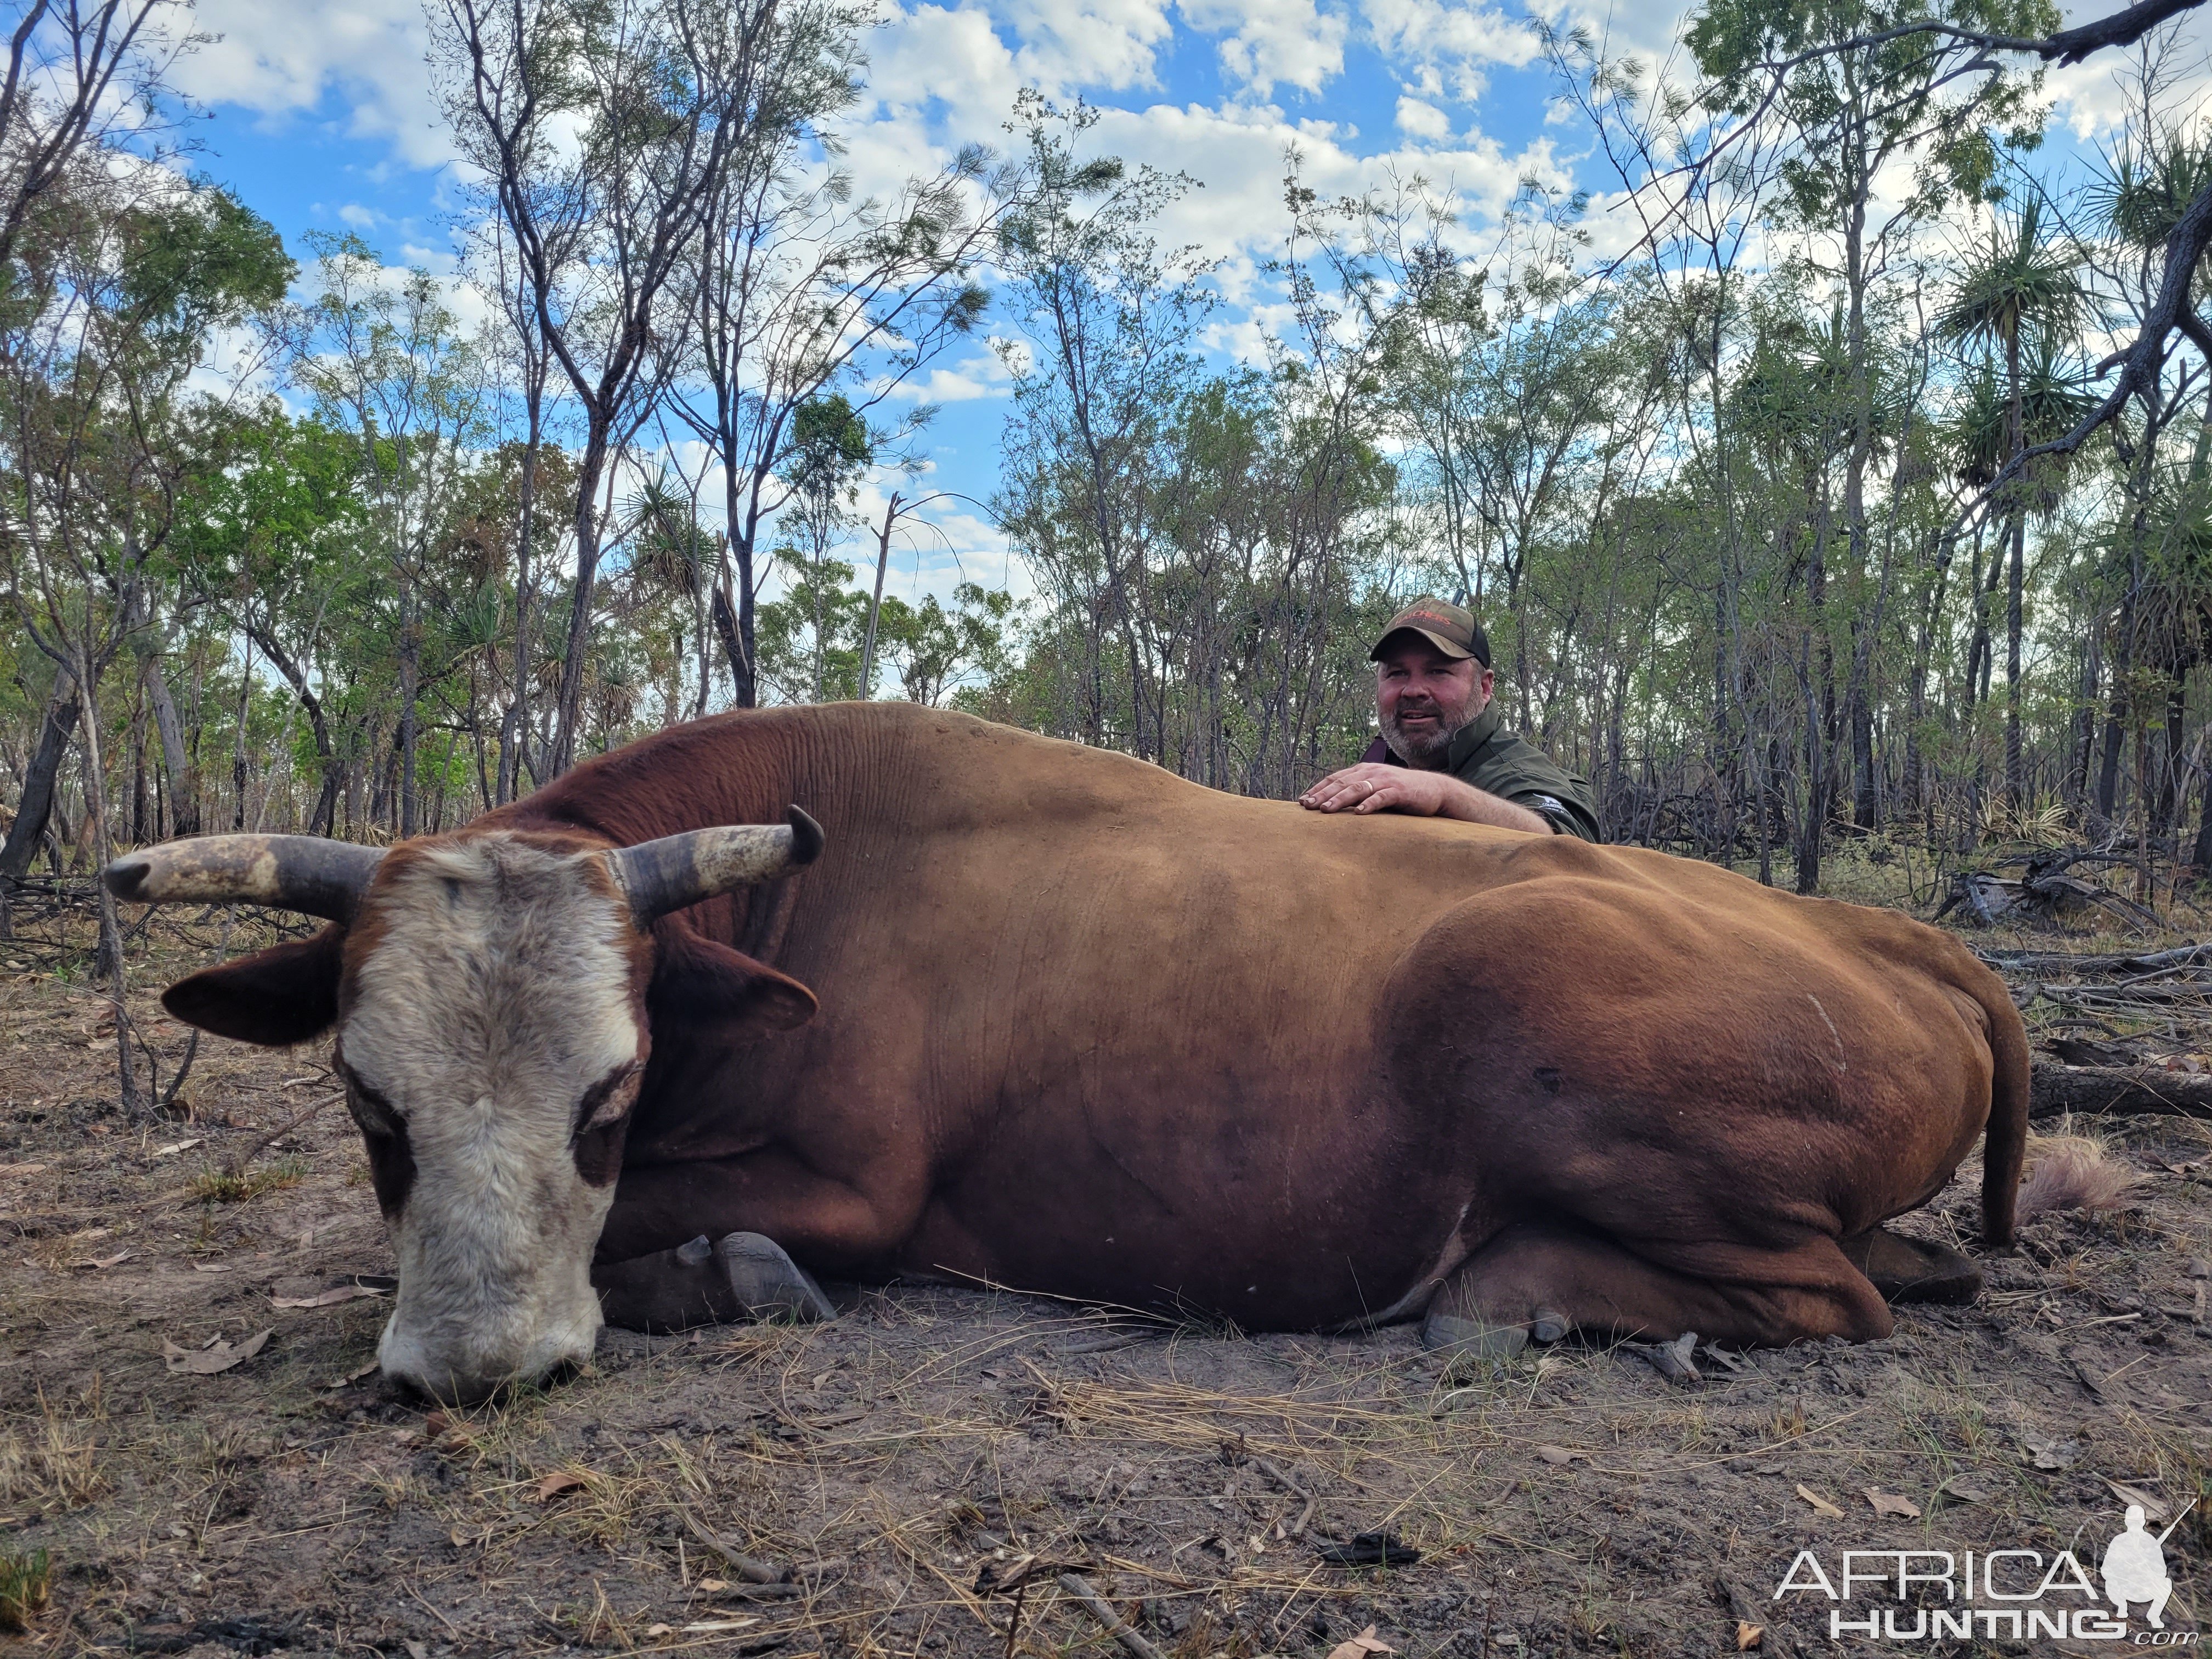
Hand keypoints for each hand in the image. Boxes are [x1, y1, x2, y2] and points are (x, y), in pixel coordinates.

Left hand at [1299, 763, 1454, 815]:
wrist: (1433, 789)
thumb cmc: (1400, 793)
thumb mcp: (1375, 790)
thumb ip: (1357, 794)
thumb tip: (1331, 807)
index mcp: (1363, 771)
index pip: (1335, 778)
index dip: (1318, 789)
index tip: (1302, 801)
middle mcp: (1371, 772)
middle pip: (1342, 783)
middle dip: (1322, 795)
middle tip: (1307, 806)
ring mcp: (1385, 780)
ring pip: (1357, 788)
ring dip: (1340, 799)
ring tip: (1325, 810)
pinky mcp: (1399, 791)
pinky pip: (1381, 797)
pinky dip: (1369, 804)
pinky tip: (1359, 813)